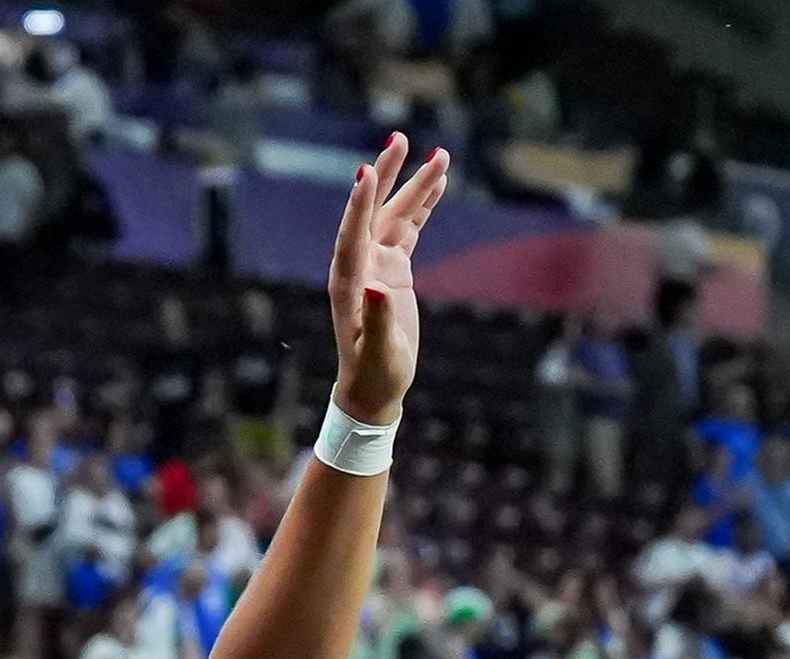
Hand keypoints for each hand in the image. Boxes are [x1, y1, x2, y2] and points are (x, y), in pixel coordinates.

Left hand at [328, 133, 451, 427]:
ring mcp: (376, 263)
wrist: (373, 388)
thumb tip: (377, 286)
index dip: (358, 205)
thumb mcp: (379, 353)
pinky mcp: (393, 267)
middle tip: (399, 139)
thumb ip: (378, 320)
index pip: (352, 235)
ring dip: (415, 185)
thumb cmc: (375, 375)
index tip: (366, 171)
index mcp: (348, 283)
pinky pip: (409, 228)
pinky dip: (423, 206)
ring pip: (396, 214)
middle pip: (372, 211)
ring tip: (440, 155)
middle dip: (386, 175)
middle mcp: (359, 265)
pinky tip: (438, 183)